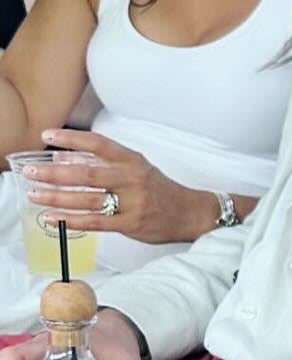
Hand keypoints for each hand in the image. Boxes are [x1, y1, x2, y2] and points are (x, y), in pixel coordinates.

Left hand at [24, 128, 217, 243]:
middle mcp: (132, 179)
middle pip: (87, 173)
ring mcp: (132, 202)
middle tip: (31, 172)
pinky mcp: (131, 223)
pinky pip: (96, 222)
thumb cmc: (162, 191)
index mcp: (133, 161)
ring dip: (58, 197)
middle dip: (55, 173)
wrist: (191, 213)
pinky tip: (53, 218)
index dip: (71, 139)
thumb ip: (105, 163)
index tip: (47, 135)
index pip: (99, 144)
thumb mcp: (138, 169)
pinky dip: (72, 220)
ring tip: (35, 195)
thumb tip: (65, 158)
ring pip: (88, 199)